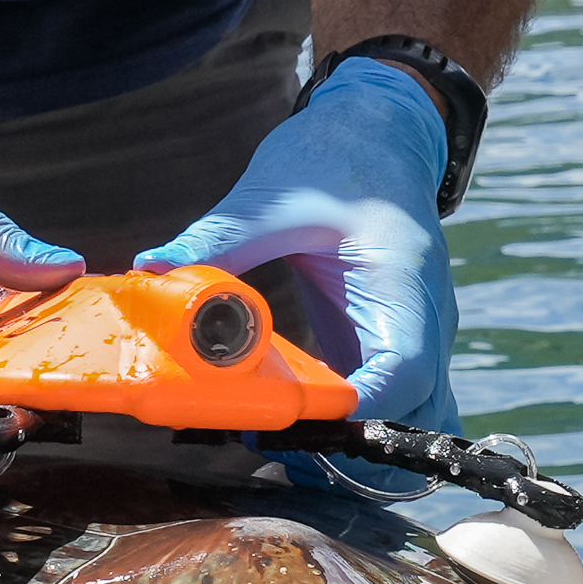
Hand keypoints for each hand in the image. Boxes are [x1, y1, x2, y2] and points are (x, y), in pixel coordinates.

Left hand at [133, 59, 458, 423]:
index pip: (403, 370)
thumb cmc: (337, 158)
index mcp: (405, 284)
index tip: (298, 427)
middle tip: (278, 451)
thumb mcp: (277, 197)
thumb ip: (222, 238)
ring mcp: (416, 334)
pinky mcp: (390, 340)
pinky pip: (390, 401)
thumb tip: (156, 266)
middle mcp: (425, 319)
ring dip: (360, 445)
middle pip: (416, 412)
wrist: (379, 132)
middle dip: (355, 446)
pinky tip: (298, 431)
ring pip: (414, 418)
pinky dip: (355, 425)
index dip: (357, 411)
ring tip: (286, 449)